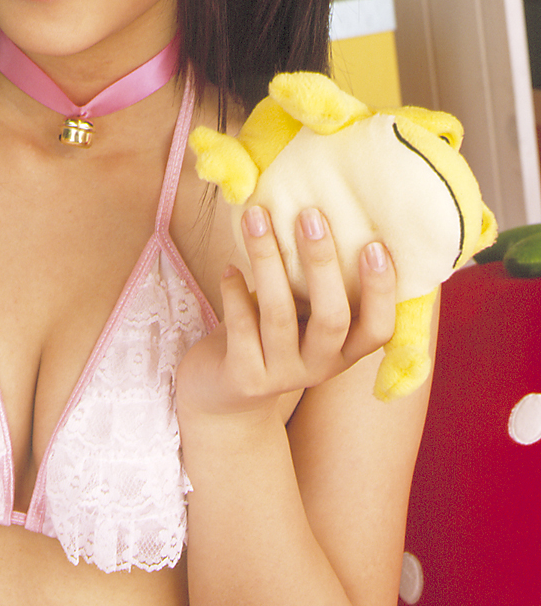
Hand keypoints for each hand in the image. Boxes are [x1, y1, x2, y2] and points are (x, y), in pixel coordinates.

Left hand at [177, 206, 396, 421]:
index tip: (376, 245)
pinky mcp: (243, 378)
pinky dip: (235, 292)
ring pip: (278, 314)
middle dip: (321, 263)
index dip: (381, 291)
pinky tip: (230, 266)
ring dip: (267, 260)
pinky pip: (241, 328)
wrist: (223, 395)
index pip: (377, 328)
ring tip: (256, 218)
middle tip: (310, 215)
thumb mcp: (301, 316)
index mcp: (344, 351)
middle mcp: (320, 367)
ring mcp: (281, 375)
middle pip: (331, 317)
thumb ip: (318, 284)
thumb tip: (326, 210)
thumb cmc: (270, 336)